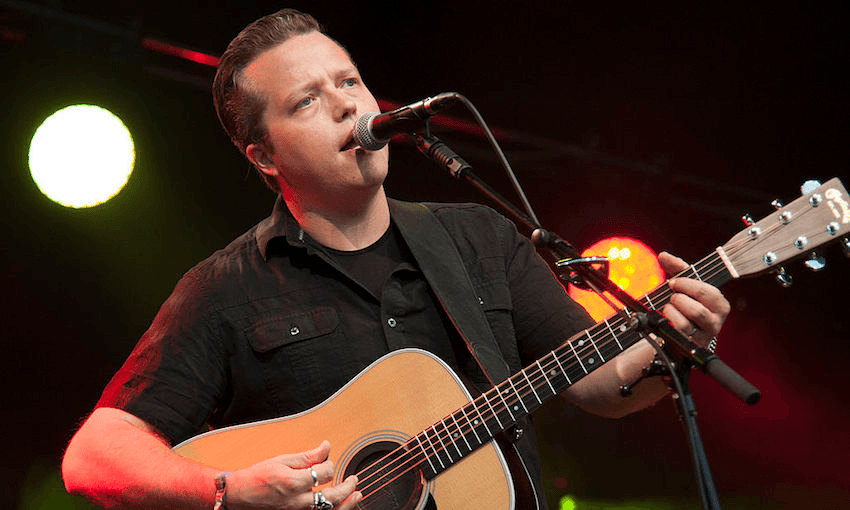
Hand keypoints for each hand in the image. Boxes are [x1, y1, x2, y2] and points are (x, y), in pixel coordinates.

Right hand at [227, 440, 360, 509]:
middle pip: (332, 497)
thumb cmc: (258, 477)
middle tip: (354, 479)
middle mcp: (297, 502)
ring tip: (356, 495)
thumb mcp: (282, 460)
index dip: (330, 463)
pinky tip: (340, 505)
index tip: (327, 459)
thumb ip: (307, 456)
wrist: (239, 495)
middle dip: (347, 487)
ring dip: (346, 504)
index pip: (325, 473)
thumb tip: (326, 446)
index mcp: (293, 483)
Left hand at [658, 252, 729, 347]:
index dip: (687, 285)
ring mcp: (703, 337)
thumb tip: (663, 255)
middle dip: (678, 299)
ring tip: (668, 307)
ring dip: (671, 311)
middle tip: (672, 296)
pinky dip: (668, 321)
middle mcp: (716, 323)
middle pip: (697, 309)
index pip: (708, 292)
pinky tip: (665, 317)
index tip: (673, 282)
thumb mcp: (685, 285)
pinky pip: (678, 333)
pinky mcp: (690, 346)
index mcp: (720, 305)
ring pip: (685, 324)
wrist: (681, 330)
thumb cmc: (686, 304)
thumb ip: (677, 268)